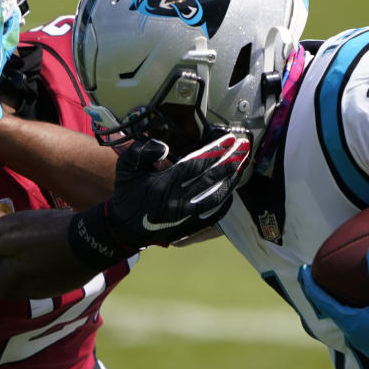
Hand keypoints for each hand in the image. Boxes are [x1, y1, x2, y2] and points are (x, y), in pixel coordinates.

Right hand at [69, 134, 250, 268]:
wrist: (124, 228)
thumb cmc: (128, 194)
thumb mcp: (126, 168)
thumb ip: (142, 152)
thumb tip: (164, 147)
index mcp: (162, 186)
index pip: (195, 166)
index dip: (214, 152)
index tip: (228, 140)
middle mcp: (176, 202)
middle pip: (210, 179)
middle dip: (229, 162)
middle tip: (244, 148)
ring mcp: (185, 217)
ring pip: (215, 197)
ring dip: (230, 180)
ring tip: (242, 165)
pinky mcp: (190, 228)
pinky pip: (213, 214)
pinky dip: (224, 201)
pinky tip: (232, 188)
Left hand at [298, 243, 368, 368]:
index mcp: (351, 326)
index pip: (323, 303)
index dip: (311, 286)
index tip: (303, 271)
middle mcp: (358, 335)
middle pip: (335, 310)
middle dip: (327, 295)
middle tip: (321, 279)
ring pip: (353, 316)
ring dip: (347, 302)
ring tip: (345, 287)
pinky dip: (367, 306)